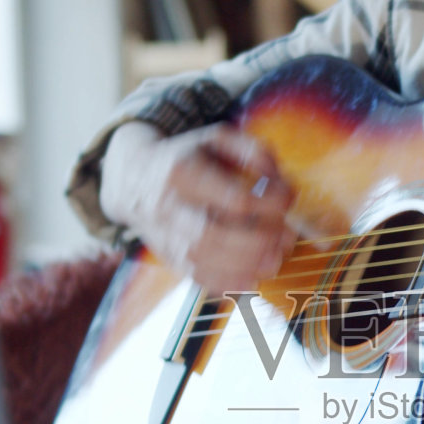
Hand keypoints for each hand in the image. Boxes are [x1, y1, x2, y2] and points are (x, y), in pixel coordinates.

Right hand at [100, 119, 297, 292]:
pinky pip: (202, 281)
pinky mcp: (174, 261)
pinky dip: (232, 284)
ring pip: (208, 264)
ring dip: (251, 264)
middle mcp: (170, 210)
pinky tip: (255, 273)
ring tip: (277, 254)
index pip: (234, 199)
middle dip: (261, 240)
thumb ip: (251, 151)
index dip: (271, 203)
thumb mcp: (216, 138)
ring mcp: (168, 239)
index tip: (288, 196)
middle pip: (216, 236)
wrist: (136, 182)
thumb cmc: (188, 159)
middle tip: (287, 233)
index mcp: (182, 173)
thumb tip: (275, 177)